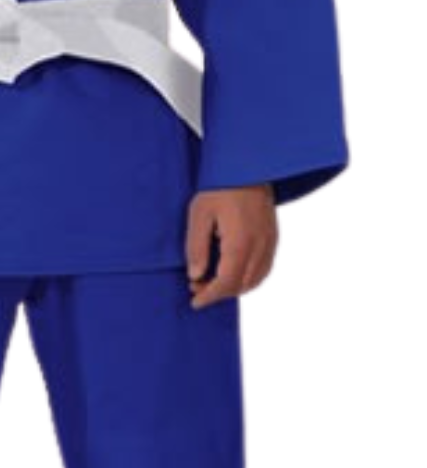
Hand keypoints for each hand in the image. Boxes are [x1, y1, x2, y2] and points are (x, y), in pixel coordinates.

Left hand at [185, 184, 278, 308]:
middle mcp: (260, 246)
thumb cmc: (220, 186)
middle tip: (196, 288)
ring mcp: (270, 242)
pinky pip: (264, 268)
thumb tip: (196, 275)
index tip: (195, 302)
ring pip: (255, 279)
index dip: (210, 296)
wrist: (248, 165)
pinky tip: (232, 272)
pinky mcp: (273, 237)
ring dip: (234, 287)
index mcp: (241, 243)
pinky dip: (248, 277)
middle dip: (219, 292)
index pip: (227, 283)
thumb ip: (196, 247)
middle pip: (242, 285)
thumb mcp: (199, 215)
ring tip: (211, 281)